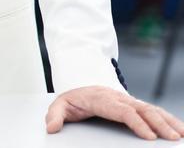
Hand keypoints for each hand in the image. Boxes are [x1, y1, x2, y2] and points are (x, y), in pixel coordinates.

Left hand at [46, 86, 183, 139]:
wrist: (81, 84)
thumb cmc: (74, 97)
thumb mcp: (60, 104)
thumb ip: (55, 115)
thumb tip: (51, 128)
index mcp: (102, 99)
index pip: (123, 111)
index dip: (137, 123)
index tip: (149, 136)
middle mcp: (119, 99)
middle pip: (142, 110)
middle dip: (159, 124)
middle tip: (172, 138)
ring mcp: (129, 101)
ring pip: (151, 109)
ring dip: (168, 121)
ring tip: (180, 134)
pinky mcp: (135, 105)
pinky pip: (154, 111)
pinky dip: (168, 118)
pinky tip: (178, 128)